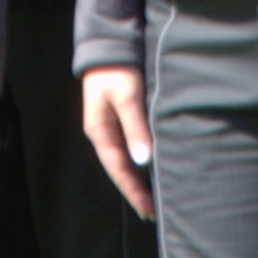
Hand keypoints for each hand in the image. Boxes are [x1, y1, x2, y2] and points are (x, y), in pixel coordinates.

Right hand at [81, 66, 154, 220]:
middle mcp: (105, 133)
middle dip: (137, 191)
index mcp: (100, 131)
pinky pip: (133, 146)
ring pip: (128, 160)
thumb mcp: (127, 96)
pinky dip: (143, 161)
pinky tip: (154, 168)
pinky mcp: (123, 117)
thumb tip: (143, 160)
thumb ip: (135, 127)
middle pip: (121, 169)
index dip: (133, 192)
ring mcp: (113, 126)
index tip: (148, 211)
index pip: (118, 170)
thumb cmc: (117, 69)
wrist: (110, 44)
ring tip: (157, 197)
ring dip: (140, 178)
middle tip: (155, 213)